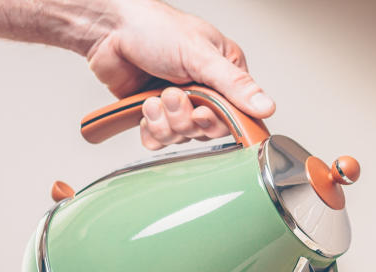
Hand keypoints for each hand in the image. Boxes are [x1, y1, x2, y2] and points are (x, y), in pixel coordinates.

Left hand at [85, 0, 274, 148]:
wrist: (108, 29)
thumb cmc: (154, 28)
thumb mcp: (201, 55)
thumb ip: (235, 85)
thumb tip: (266, 106)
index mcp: (225, 74)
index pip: (237, 115)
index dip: (218, 121)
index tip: (202, 114)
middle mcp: (205, 92)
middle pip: (208, 130)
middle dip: (186, 120)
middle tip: (172, 96)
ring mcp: (180, 104)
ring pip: (183, 137)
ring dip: (166, 123)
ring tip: (155, 97)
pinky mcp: (157, 114)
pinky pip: (160, 139)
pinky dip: (151, 130)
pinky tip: (145, 109)